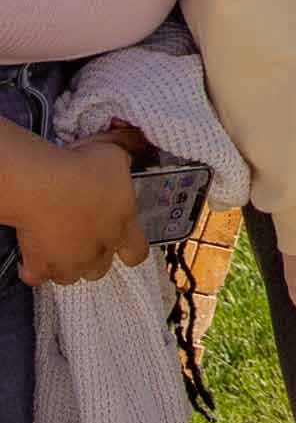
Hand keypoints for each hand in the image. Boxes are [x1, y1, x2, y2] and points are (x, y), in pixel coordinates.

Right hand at [17, 128, 148, 285]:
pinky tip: (31, 252)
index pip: (138, 252)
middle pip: (101, 268)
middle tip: (83, 233)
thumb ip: (125, 157)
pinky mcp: (39, 265)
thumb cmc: (84, 169)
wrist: (45, 185)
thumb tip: (132, 146)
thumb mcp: (115, 155)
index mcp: (123, 226)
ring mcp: (69, 263)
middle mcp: (99, 251)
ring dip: (66, 262)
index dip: (131, 248)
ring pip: (71, 276)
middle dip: (94, 255)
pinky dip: (33, 267)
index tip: (123, 240)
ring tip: (58, 241)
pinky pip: (36, 275)